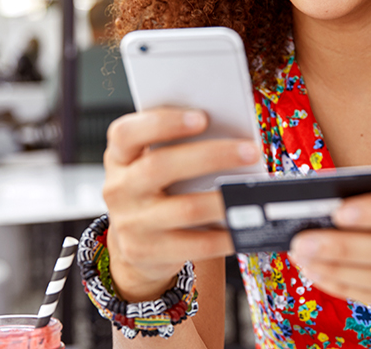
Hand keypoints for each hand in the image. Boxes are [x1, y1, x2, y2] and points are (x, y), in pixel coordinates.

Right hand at [102, 108, 257, 300]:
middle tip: (249, 151)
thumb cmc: (155, 191)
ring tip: (251, 191)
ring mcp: (130, 223)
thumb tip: (230, 136)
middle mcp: (119, 188)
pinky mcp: (147, 252)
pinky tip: (242, 226)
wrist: (137, 244)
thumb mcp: (152, 163)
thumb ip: (178, 146)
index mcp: (120, 157)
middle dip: (211, 156)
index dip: (163, 123)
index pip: (127, 133)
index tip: (202, 117)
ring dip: (223, 199)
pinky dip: (224, 236)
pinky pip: (194, 245)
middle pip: (160, 166)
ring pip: (184, 209)